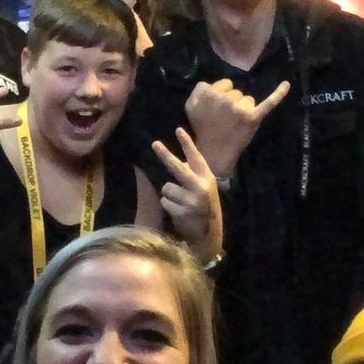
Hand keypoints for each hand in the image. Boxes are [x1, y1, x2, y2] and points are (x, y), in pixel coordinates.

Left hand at [152, 127, 222, 259]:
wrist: (209, 233)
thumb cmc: (204, 206)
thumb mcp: (205, 188)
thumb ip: (194, 175)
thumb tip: (178, 162)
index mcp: (207, 178)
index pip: (196, 157)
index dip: (187, 143)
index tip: (177, 129)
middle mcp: (200, 186)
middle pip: (177, 167)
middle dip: (165, 154)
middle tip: (154, 143)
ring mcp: (191, 199)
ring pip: (166, 187)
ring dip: (169, 195)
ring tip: (180, 203)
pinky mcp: (182, 211)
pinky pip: (164, 202)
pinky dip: (168, 206)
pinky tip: (178, 212)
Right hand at [183, 78, 290, 176]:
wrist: (214, 152)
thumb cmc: (202, 128)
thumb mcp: (190, 106)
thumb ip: (200, 90)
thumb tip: (213, 83)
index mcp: (208, 94)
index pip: (225, 84)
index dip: (222, 95)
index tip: (217, 108)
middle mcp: (224, 99)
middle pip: (236, 92)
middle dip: (232, 102)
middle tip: (225, 119)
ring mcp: (240, 109)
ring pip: (247, 99)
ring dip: (243, 109)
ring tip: (235, 123)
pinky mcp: (253, 118)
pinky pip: (268, 103)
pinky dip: (278, 93)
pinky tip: (286, 84)